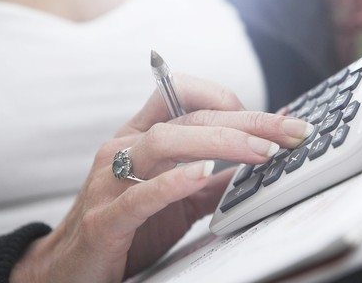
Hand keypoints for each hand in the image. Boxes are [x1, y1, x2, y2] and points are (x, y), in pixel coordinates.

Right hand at [11, 75, 312, 282]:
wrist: (71, 269)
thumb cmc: (131, 225)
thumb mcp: (181, 196)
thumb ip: (218, 175)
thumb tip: (265, 150)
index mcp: (143, 136)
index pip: (187, 95)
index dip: (234, 101)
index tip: (277, 122)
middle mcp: (125, 148)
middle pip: (190, 118)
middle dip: (248, 121)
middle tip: (290, 132)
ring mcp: (110, 181)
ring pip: (164, 142)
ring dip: (219, 143)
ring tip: (261, 152)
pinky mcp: (105, 220)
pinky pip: (139, 195)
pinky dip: (172, 183)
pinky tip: (201, 175)